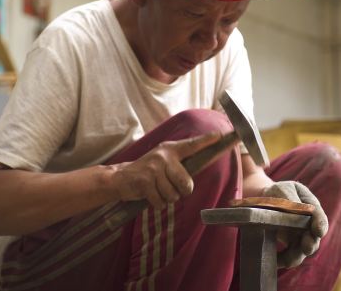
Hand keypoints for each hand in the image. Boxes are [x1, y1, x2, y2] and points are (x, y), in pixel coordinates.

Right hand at [110, 132, 228, 207]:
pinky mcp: (145, 182)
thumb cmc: (147, 172)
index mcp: (170, 150)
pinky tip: (149, 195)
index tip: (220, 135)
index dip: (207, 141)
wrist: (120, 177)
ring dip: (166, 198)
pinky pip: (161, 202)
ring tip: (157, 189)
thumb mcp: (163, 162)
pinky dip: (157, 203)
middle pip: (186, 183)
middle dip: (181, 191)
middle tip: (170, 188)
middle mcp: (163, 156)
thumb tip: (199, 173)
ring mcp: (154, 168)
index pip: (192, 145)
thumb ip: (179, 164)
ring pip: (173, 195)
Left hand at [262, 181, 328, 267]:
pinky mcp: (289, 245)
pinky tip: (274, 261)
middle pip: (313, 239)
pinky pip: (288, 256)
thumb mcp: (284, 189)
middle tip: (306, 247)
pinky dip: (282, 261)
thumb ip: (291, 198)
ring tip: (285, 261)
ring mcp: (300, 237)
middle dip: (310, 244)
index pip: (319, 218)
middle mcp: (308, 226)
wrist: (266, 199)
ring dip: (295, 257)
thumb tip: (298, 210)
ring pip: (301, 251)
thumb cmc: (278, 192)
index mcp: (311, 208)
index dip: (320, 225)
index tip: (318, 231)